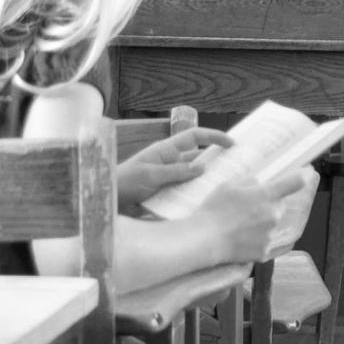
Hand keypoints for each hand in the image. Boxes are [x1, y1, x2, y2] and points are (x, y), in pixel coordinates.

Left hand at [117, 127, 234, 208]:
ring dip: (207, 184)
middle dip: (217, 162)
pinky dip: (195, 198)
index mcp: (167, 150)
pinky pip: (185, 194)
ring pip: (194, 178)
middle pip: (199, 158)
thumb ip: (176, 171)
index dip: (214, 137)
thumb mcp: (151, 175)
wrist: (106, 199)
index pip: (195, 137)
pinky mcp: (166, 194)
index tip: (232, 144)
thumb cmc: (124, 182)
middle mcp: (170, 163)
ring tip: (224, 192)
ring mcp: (169, 179)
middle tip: (237, 171)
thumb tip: (202, 168)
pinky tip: (204, 206)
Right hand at [202, 165, 319, 263]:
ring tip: (239, 225)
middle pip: (279, 205)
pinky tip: (240, 238)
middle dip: (269, 204)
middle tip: (248, 207)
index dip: (303, 176)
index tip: (308, 173)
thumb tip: (259, 184)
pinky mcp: (264, 251)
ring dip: (262, 222)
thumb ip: (250, 181)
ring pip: (272, 224)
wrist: (204, 240)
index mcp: (266, 195)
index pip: (294, 182)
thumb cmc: (214, 209)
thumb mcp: (230, 186)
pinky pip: (264, 241)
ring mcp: (270, 235)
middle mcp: (274, 215)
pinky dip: (255, 239)